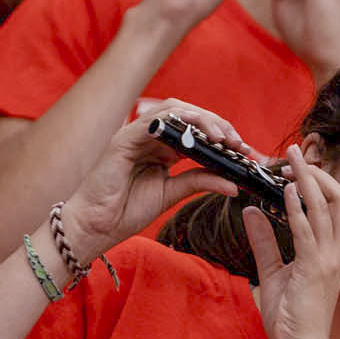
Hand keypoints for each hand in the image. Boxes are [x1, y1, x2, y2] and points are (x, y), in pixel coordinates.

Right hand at [56, 99, 250, 266]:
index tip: (243, 150)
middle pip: (188, 115)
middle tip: (237, 142)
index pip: (196, 130)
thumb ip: (200, 181)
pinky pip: (152, 122)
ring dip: (202, 120)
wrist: (96, 226)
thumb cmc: (127, 210)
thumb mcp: (172, 193)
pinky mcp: (123, 140)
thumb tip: (234, 183)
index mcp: (163, 148)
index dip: (221, 135)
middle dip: (217, 125)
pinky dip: (176, 121)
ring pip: (173, 112)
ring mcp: (136, 136)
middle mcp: (151, 138)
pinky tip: (196, 131)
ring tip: (222, 137)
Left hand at [241, 143, 339, 338]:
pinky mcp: (315, 268)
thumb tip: (250, 212)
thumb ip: (264, 241)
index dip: (319, 183)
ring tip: (291, 161)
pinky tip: (285, 191)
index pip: (336, 207)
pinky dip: (297, 207)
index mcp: (330, 252)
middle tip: (294, 154)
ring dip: (308, 181)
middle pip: (339, 199)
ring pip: (328, 208)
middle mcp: (336, 251)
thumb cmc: (291, 317)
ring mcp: (328, 259)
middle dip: (317, 173)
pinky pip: (308, 230)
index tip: (297, 165)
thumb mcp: (273, 273)